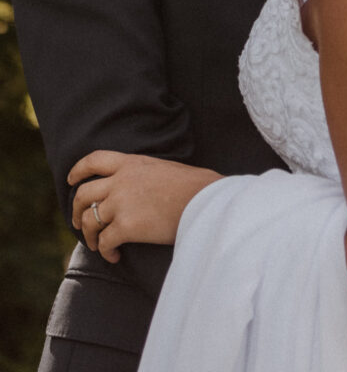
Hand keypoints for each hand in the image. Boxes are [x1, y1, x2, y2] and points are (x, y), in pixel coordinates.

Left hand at [68, 151, 221, 262]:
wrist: (205, 200)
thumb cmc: (193, 186)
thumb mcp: (163, 169)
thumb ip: (143, 175)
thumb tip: (140, 189)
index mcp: (131, 163)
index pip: (94, 160)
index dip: (78, 170)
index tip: (71, 180)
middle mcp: (121, 180)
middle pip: (83, 194)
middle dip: (77, 211)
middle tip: (80, 224)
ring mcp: (121, 203)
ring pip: (88, 221)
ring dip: (89, 236)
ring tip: (97, 245)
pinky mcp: (126, 226)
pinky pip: (104, 242)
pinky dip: (105, 252)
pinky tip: (115, 256)